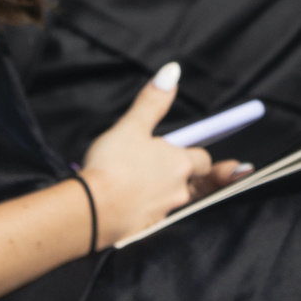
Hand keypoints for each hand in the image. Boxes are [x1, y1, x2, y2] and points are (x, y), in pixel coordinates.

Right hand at [80, 64, 249, 244]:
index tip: (209, 156)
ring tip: (151, 184)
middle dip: (188, 175)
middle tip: (175, 169)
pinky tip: (135, 204)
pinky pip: (155, 215)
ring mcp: (163, 212)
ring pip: (175, 199)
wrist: (92, 211)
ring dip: (167, 191)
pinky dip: (149, 207)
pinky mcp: (146, 228)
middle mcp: (178, 190)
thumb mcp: (131, 126)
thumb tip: (172, 72)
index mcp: (180, 163)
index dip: (196, 153)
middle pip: (194, 182)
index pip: (202, 158)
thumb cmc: (112, 165)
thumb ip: (153, 101)